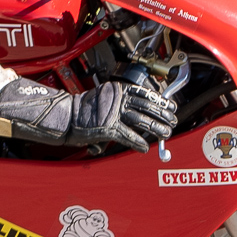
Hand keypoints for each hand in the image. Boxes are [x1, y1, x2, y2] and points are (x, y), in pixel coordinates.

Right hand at [0, 77, 177, 151]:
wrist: (63, 117)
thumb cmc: (82, 111)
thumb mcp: (104, 100)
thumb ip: (120, 102)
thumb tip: (139, 110)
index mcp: (117, 89)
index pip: (145, 93)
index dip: (161, 101)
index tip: (171, 106)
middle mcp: (117, 98)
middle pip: (147, 106)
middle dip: (162, 115)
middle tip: (173, 121)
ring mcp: (113, 113)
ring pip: (141, 121)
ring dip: (156, 129)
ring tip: (165, 134)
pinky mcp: (108, 127)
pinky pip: (128, 136)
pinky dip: (138, 143)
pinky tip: (144, 148)